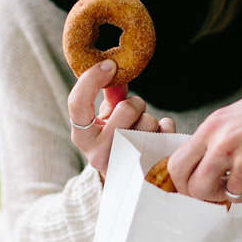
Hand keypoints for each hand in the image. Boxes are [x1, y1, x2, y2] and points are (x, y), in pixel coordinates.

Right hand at [68, 60, 175, 175]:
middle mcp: (98, 152)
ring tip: (141, 128)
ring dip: (148, 118)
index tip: (109, 65)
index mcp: (81, 136)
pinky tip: (155, 135)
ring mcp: (124, 162)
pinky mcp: (148, 166)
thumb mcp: (104, 117)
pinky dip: (164, 127)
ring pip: (148, 121)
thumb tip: (119, 70)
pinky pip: (164, 132)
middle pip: (126, 109)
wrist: (123, 176)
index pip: (77, 103)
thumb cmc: (111, 137)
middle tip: (133, 109)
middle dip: (135, 103)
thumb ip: (109, 94)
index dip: (92, 79)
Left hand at [168, 58, 241, 201]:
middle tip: (224, 191)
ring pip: (233, 193)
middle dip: (209, 196)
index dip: (182, 183)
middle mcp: (225, 145)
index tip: (193, 188)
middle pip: (198, 189)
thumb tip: (201, 167)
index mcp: (214, 127)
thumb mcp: (238, 114)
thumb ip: (217, 139)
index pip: (178, 165)